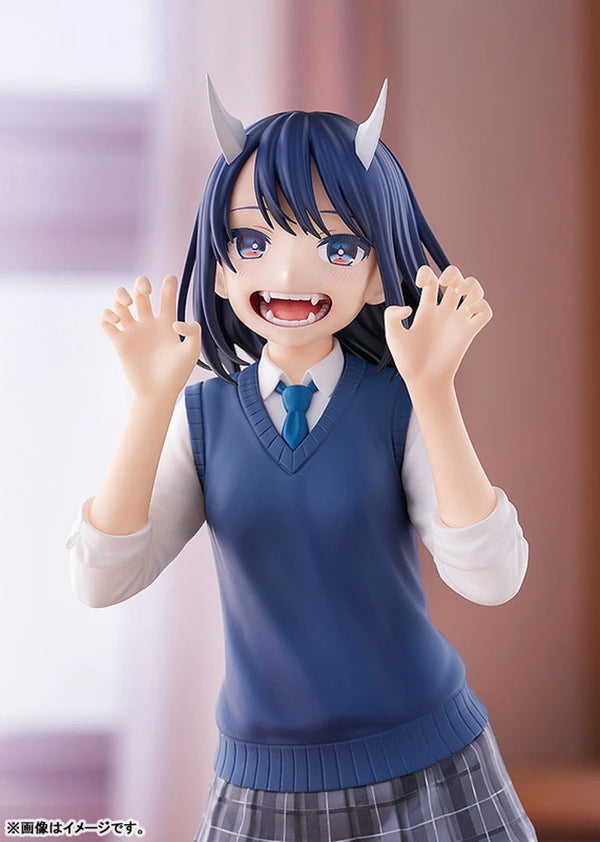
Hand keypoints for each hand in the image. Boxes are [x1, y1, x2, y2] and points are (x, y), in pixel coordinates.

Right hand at [100, 275, 200, 400]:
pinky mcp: (119, 342)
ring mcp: (133, 332)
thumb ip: (192, 331)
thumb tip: (176, 321)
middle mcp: (148, 324)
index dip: (168, 285)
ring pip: (120, 303)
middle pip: (140, 293)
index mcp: (167, 323)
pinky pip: (106, 322)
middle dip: (141, 283)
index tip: (171, 279)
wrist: (158, 393)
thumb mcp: (192, 351)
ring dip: (119, 295)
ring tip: (128, 303)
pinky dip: (106, 315)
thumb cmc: (177, 375)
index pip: (167, 298)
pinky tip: (116, 320)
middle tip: (145, 290)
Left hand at [384, 265, 492, 386]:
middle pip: (456, 279)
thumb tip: (409, 307)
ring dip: (473, 284)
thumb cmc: (407, 360)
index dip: (428, 272)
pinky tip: (468, 311)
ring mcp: (457, 321)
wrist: (422, 380)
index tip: (421, 282)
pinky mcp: (469, 332)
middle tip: (445, 283)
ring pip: (475, 292)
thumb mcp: (393, 335)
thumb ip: (392, 315)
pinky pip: (485, 312)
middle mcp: (443, 312)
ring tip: (461, 292)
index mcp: (426, 310)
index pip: (432, 280)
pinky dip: (482, 305)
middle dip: (454, 272)